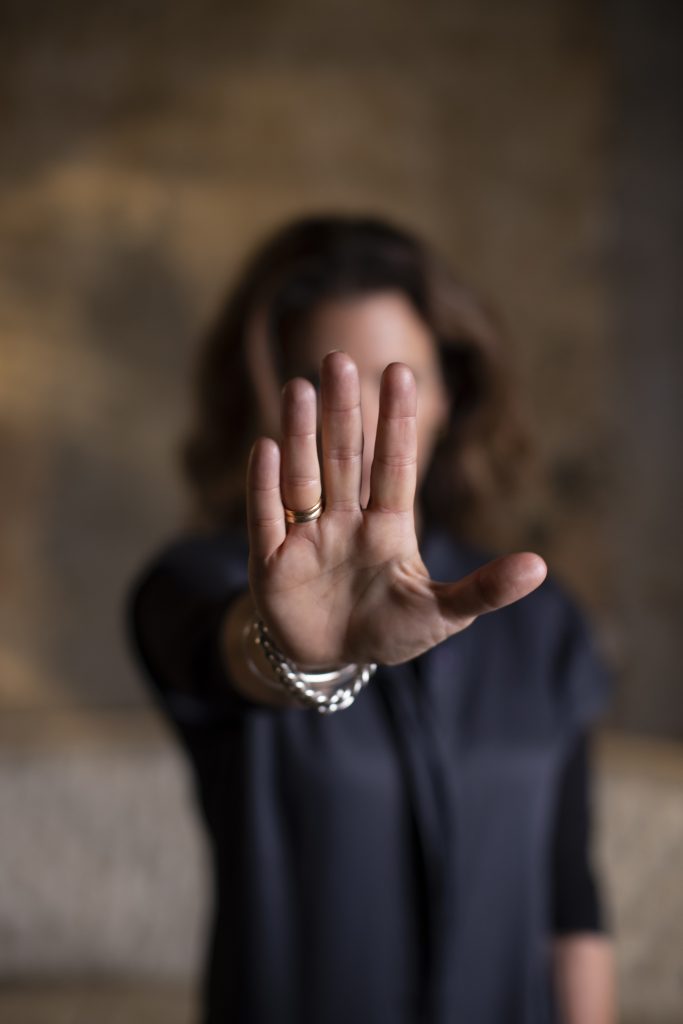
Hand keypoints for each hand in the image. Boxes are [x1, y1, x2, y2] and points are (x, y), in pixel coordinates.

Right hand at [247, 351, 546, 668]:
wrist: (331, 658)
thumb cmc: (391, 627)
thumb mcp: (442, 614)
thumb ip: (484, 590)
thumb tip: (540, 566)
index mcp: (389, 527)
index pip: (395, 467)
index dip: (397, 422)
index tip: (400, 371)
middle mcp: (346, 521)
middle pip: (345, 460)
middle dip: (343, 412)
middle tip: (339, 358)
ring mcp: (307, 538)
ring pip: (304, 478)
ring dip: (300, 435)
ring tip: (299, 387)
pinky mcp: (272, 563)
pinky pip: (266, 518)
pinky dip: (264, 486)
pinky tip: (266, 447)